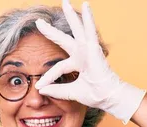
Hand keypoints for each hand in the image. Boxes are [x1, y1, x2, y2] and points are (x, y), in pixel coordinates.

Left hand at [34, 0, 145, 123]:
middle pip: (63, 40)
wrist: (107, 97)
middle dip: (51, 31)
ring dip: (71, 15)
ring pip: (76, 29)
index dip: (47, 76)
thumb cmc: (94, 94)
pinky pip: (90, 29)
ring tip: (64, 2)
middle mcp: (81, 54)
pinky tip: (86, 5)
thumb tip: (41, 89)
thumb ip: (56, 89)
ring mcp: (87, 49)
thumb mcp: (70, 92)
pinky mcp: (94, 47)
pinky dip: (88, 18)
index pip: (57, 67)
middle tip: (39, 21)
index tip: (39, 86)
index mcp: (76, 64)